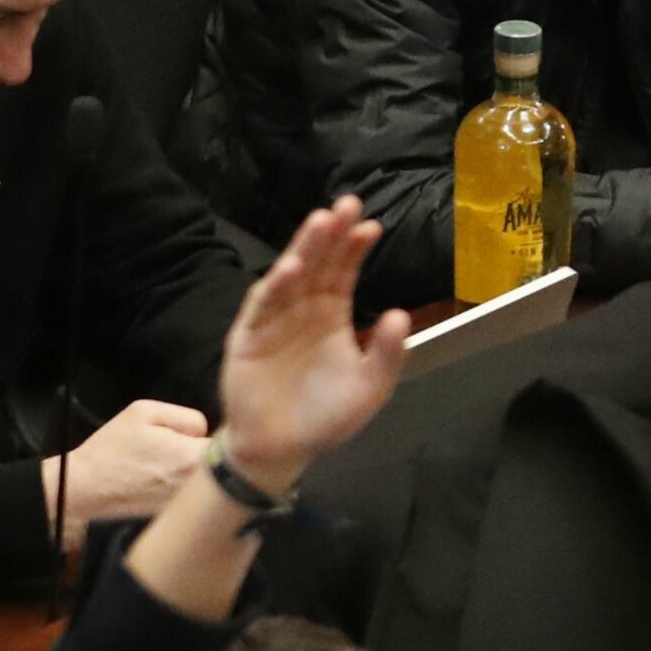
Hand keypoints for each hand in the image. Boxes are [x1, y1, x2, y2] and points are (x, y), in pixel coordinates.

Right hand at [42, 399, 212, 543]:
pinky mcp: (175, 522)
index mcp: (194, 457)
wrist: (81, 493)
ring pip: (211, 489)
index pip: (233, 445)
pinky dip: (186, 499)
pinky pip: (194, 505)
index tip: (204, 439)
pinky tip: (162, 490)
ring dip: (201, 480)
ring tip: (168, 473)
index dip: (220, 439)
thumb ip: (187, 417)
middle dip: (214, 460)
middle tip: (184, 455)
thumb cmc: (108, 453)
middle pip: (227, 470)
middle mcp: (196, 487)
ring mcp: (187, 508)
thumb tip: (206, 431)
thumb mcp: (144, 413)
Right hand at [217, 198, 412, 493]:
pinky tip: (290, 267)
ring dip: (304, 248)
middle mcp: (303, 309)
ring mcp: (274, 319)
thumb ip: (387, 354)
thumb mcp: (369, 387)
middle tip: (348, 203)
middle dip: (332, 234)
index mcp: (332, 314)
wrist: (281, 447)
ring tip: (321, 221)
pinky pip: (263, 305)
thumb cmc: (325, 415)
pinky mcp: (248, 335)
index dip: (356, 249)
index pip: (345, 272)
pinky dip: (275, 285)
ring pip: (291, 275)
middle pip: (319, 263)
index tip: (372, 226)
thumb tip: (402, 315)